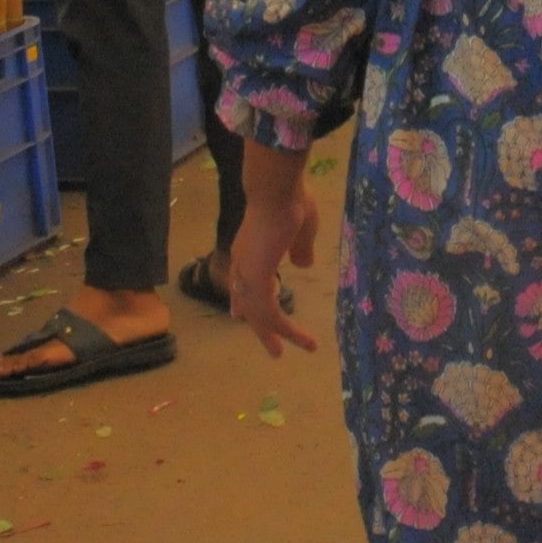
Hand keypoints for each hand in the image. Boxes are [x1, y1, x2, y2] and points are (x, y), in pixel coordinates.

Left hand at [226, 155, 318, 359]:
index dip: (243, 299)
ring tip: (284, 354)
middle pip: (247, 303)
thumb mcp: (300, 229)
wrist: (276, 188)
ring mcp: (247, 272)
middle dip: (259, 326)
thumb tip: (303, 264)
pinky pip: (270, 313)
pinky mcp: (257, 279)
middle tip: (271, 348)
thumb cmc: (289, 200)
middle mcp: (243, 263)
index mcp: (250, 248)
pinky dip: (285, 329)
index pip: (242, 281)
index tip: (238, 315)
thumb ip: (300, 248)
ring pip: (258, 314)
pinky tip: (300, 338)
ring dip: (273, 334)